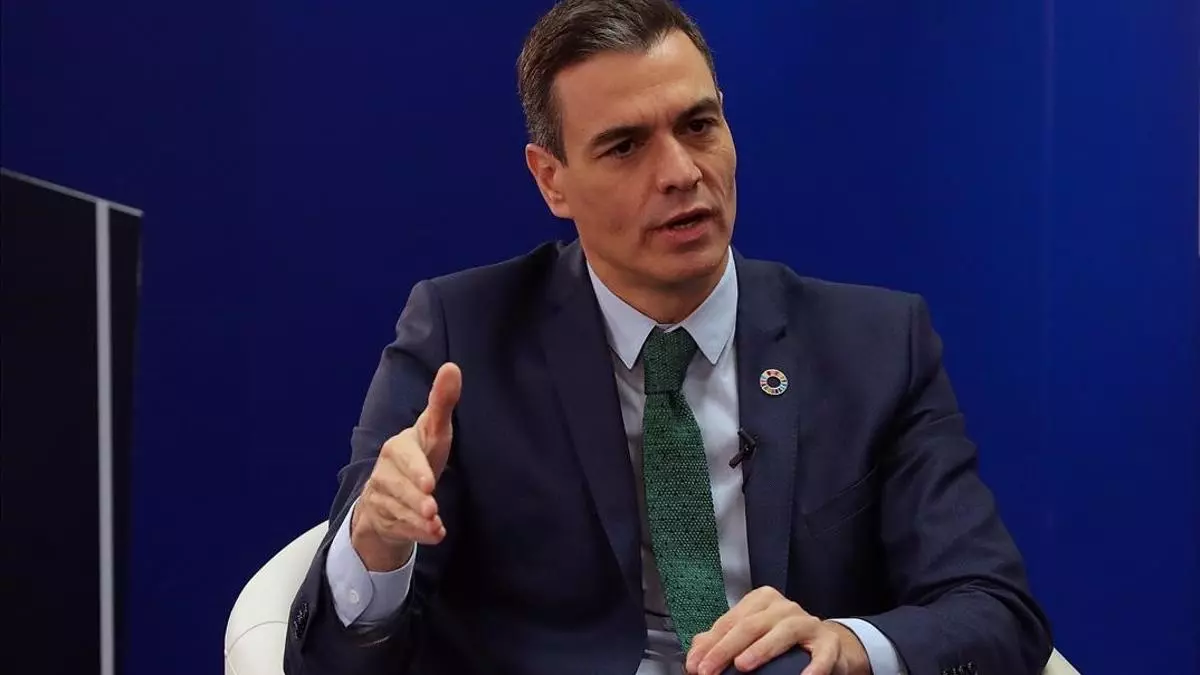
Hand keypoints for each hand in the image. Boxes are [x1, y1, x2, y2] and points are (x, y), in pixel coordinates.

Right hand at [350, 362, 461, 570]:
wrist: (391, 490)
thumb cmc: (420, 454)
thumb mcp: (433, 430)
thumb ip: (442, 402)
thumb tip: (452, 366)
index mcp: (398, 448)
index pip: (405, 457)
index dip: (416, 471)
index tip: (429, 483)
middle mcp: (385, 472)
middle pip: (400, 488)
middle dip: (416, 500)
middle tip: (432, 509)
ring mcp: (380, 497)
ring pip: (398, 511)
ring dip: (417, 521)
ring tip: (435, 525)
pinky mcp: (382, 518)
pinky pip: (398, 528)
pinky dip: (417, 534)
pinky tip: (434, 535)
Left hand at [685, 587, 869, 674]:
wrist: (828, 646)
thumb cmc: (783, 641)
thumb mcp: (751, 636)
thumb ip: (723, 640)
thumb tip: (697, 651)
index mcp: (761, 601)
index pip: (730, 621)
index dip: (710, 644)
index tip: (695, 665)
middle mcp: (784, 607)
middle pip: (751, 625)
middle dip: (726, 649)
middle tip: (709, 670)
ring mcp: (807, 622)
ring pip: (783, 631)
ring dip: (762, 649)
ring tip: (743, 665)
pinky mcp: (828, 642)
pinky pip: (822, 654)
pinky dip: (813, 666)